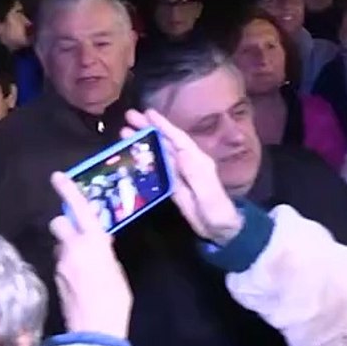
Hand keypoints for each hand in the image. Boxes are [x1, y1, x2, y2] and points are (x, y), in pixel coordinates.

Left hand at [48, 173, 132, 338]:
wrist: (95, 329)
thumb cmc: (115, 298)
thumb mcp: (116, 269)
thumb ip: (104, 251)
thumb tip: (100, 241)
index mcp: (92, 241)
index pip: (78, 208)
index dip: (68, 189)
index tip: (57, 176)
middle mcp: (72, 248)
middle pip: (59, 223)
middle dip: (65, 224)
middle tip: (78, 233)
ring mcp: (61, 264)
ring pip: (60, 245)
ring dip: (68, 247)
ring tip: (85, 263)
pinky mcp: (56, 279)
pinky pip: (61, 262)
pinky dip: (69, 264)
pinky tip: (81, 279)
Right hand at [122, 109, 243, 244]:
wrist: (222, 232)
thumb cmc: (219, 213)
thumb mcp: (210, 194)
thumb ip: (196, 175)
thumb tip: (181, 153)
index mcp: (197, 161)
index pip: (178, 139)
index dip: (164, 125)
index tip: (148, 113)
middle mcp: (187, 163)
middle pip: (165, 142)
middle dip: (148, 129)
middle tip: (129, 117)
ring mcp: (179, 174)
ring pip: (158, 154)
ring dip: (142, 143)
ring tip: (124, 133)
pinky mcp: (173, 186)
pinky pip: (156, 170)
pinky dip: (144, 162)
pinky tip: (131, 159)